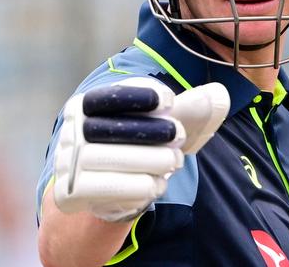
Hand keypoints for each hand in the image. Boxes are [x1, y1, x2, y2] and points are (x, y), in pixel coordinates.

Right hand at [53, 77, 229, 221]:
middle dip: (156, 132)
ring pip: (121, 160)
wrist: (107, 193)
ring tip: (172, 163)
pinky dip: (145, 186)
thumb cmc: (141, 146)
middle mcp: (73, 130)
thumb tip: (218, 95)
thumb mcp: (163, 123)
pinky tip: (156, 183)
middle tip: (179, 138)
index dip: (142, 96)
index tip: (169, 101)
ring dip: (156, 162)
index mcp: (87, 104)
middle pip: (118, 128)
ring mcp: (70, 161)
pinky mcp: (74, 192)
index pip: (112, 95)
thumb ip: (190, 107)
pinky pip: (118, 189)